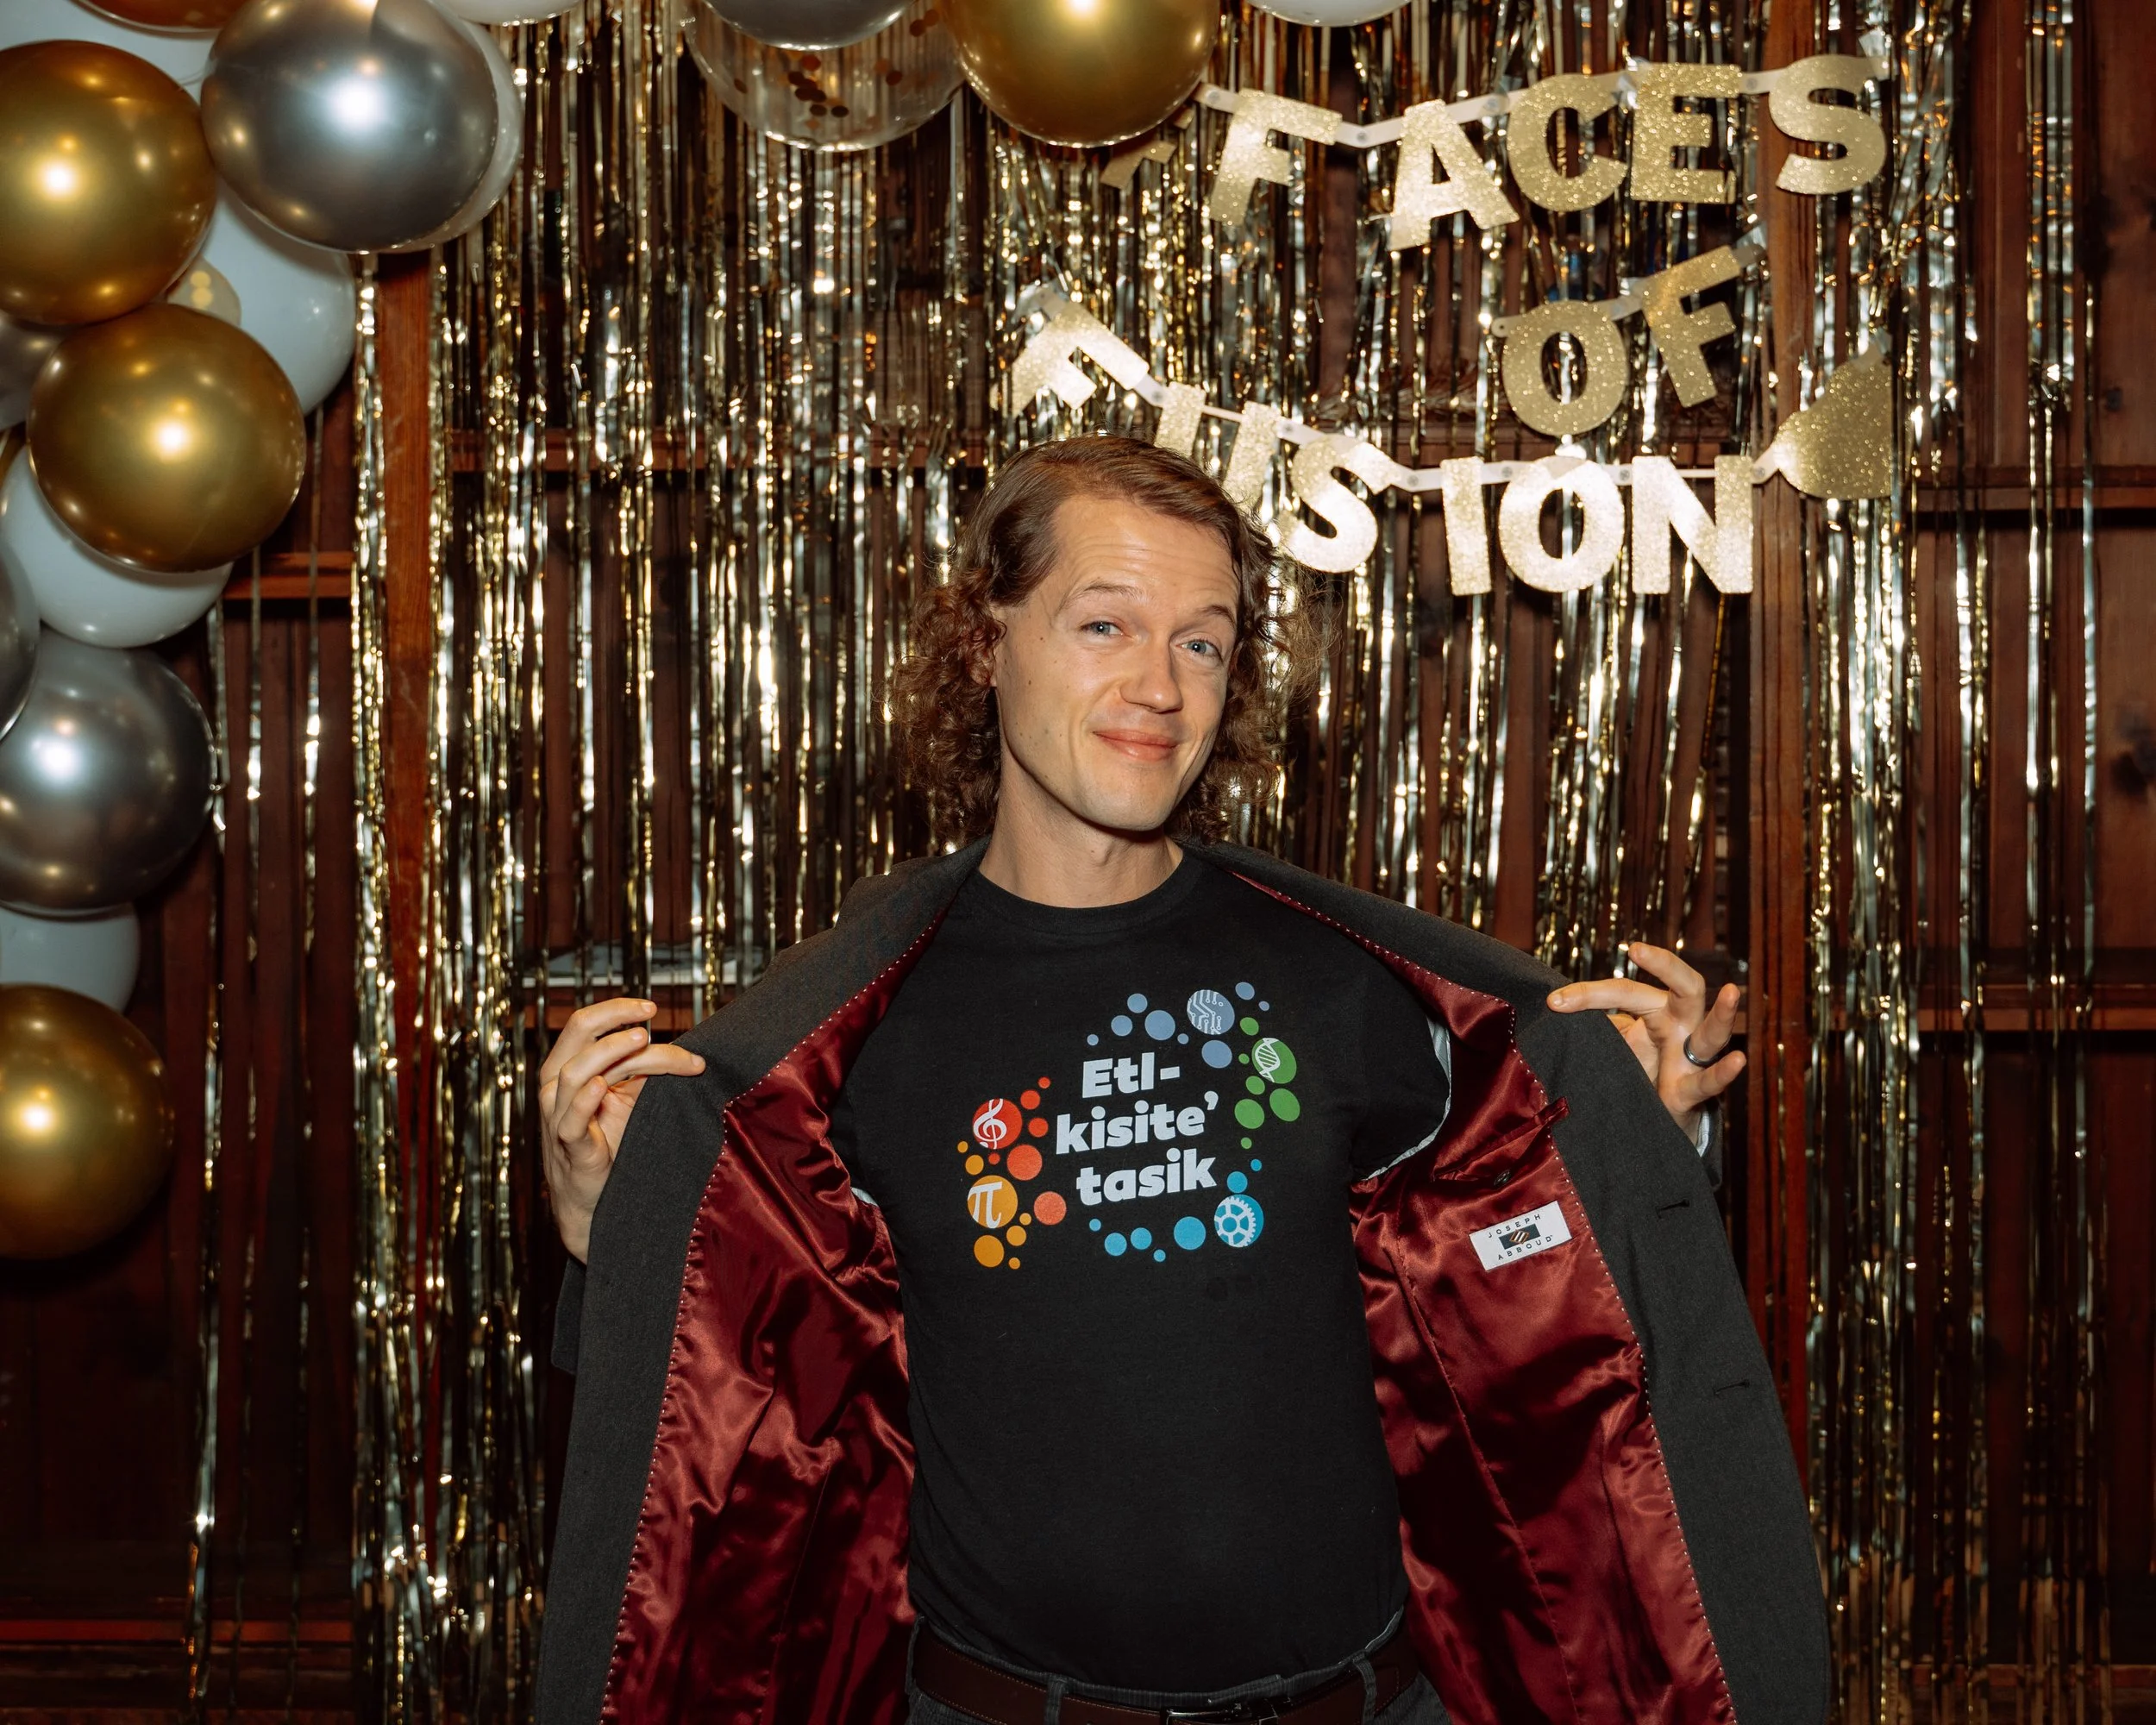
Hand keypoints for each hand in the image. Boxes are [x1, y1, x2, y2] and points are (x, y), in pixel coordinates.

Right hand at [538, 998, 705, 1262]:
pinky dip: (584, 1100)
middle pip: (576, 1035)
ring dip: (610, 1051)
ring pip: (575, 1071)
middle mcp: (557, 1088)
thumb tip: (683, 1044)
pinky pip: (570, 1120)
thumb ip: (641, 1070)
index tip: (650, 1006)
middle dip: (614, 1017)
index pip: (583, 1024)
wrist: (595, 1202)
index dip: (615, 1008)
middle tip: (649, 1016)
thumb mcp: (626, 1099)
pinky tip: (602, 1086)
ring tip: (642, 1040)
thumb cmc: (610, 1146)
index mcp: (568, 1070)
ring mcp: (559, 1117)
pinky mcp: (570, 1147)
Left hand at [1544, 943, 1743, 1141]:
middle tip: (1637, 949)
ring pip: (1714, 1031)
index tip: (1554, 1001)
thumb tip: (1553, 1007)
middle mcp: (1681, 1027)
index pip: (1625, 990)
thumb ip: (1591, 1026)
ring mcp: (1692, 1058)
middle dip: (1667, 965)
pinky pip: (1711, 1082)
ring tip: (1732, 992)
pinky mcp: (1692, 1091)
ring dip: (1725, 1013)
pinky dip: (1724, 1073)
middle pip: (1686, 987)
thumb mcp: (1609, 1044)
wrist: (1647, 1120)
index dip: (1588, 994)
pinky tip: (1738, 1061)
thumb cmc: (1632, 1071)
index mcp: (1658, 1011)